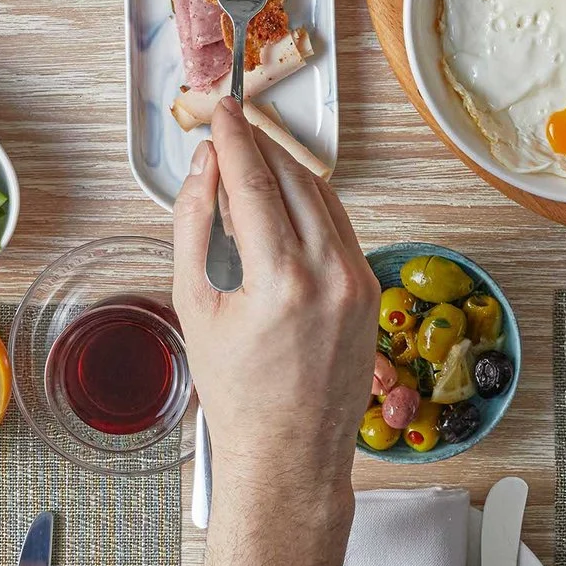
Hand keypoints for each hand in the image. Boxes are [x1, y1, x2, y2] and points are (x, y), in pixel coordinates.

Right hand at [171, 100, 379, 500]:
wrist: (288, 455)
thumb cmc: (235, 393)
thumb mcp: (193, 306)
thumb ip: (195, 225)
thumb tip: (204, 165)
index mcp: (282, 281)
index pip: (255, 183)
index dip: (233, 138)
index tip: (220, 109)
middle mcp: (331, 275)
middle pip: (295, 178)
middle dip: (261, 144)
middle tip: (233, 124)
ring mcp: (360, 282)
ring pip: (323, 197)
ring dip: (288, 169)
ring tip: (251, 157)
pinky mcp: (371, 291)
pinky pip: (340, 227)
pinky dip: (310, 204)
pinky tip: (282, 200)